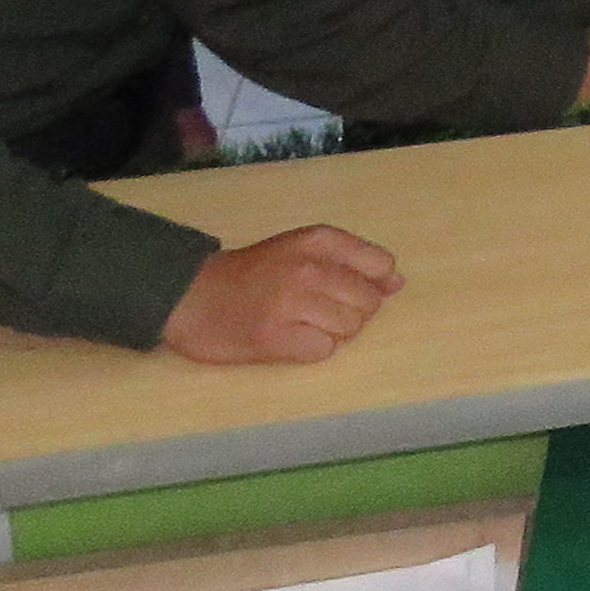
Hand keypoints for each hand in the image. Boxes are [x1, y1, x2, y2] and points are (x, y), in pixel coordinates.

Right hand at [161, 225, 401, 364]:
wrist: (192, 295)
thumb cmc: (253, 272)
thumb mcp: (302, 250)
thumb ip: (352, 262)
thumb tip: (397, 283)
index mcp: (317, 240)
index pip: (380, 264)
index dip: (372, 283)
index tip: (347, 288)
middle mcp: (308, 268)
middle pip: (368, 301)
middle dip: (352, 311)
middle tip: (318, 310)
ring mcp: (291, 304)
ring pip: (350, 328)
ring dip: (334, 332)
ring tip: (303, 324)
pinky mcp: (275, 338)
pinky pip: (324, 350)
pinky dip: (314, 349)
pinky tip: (292, 339)